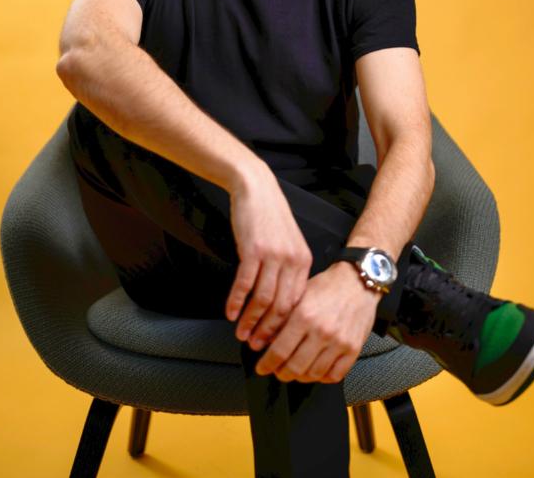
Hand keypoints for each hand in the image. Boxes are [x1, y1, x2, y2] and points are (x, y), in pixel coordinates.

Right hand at [225, 163, 312, 344]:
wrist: (256, 188)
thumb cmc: (269, 215)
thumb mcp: (288, 241)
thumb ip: (289, 268)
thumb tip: (281, 300)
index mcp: (303, 260)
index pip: (297, 303)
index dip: (284, 325)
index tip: (274, 339)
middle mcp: (291, 260)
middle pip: (281, 306)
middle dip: (268, 330)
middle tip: (256, 345)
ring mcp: (272, 256)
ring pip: (263, 299)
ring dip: (250, 321)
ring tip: (241, 334)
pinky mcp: (253, 250)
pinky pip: (244, 284)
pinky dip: (236, 302)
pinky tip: (229, 312)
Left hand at [252, 261, 381, 383]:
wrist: (358, 283)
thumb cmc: (326, 286)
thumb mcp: (299, 295)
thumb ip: (282, 319)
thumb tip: (264, 341)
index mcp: (304, 315)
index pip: (279, 351)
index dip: (267, 364)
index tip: (262, 367)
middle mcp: (322, 331)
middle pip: (295, 367)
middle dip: (281, 373)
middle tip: (277, 371)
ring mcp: (339, 342)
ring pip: (313, 374)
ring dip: (300, 377)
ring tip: (294, 371)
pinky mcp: (354, 349)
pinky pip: (334, 375)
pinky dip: (321, 377)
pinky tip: (315, 370)